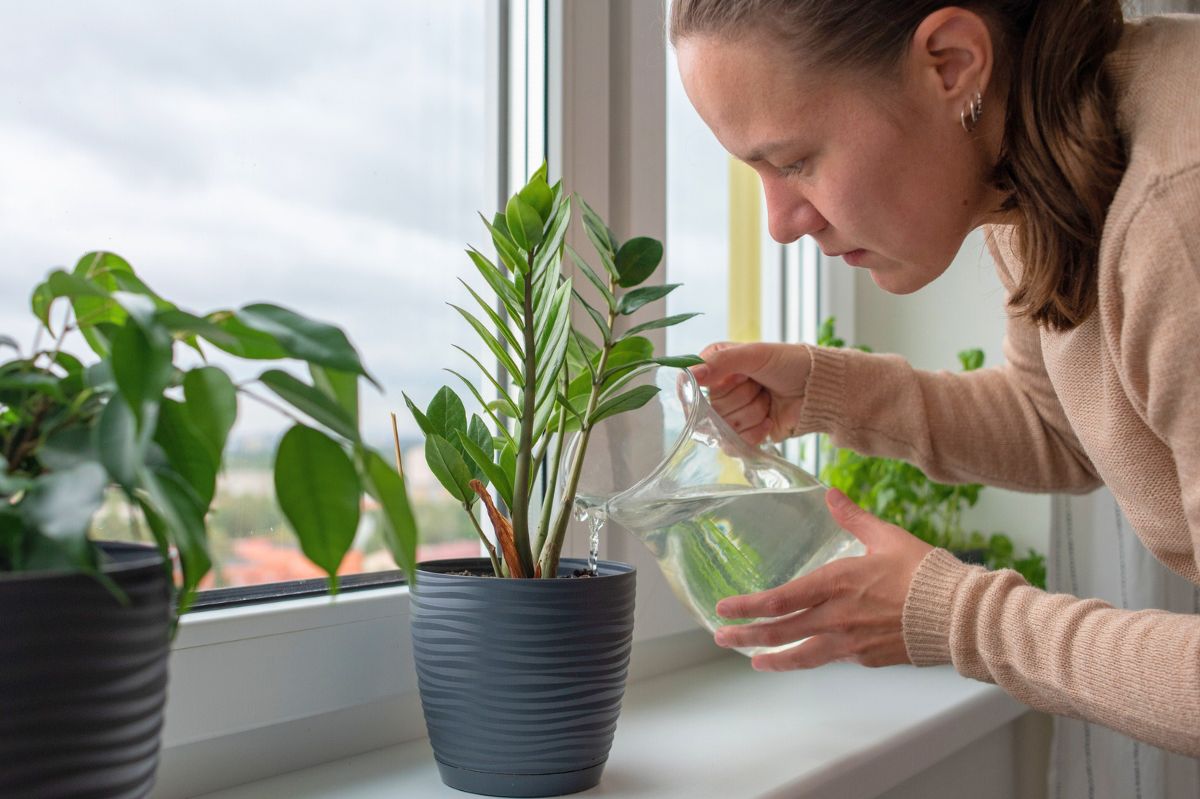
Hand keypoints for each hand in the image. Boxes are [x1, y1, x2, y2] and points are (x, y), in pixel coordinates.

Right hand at [688, 341, 811, 445]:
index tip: (740, 378)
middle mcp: (718, 390)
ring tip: (768, 399)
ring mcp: (730, 414)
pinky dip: (756, 432)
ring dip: (754, 413)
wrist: (817, 389)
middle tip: (761, 386)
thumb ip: (721, 362)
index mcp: (715, 366)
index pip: (690, 385)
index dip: (715, 386)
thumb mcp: (754, 353)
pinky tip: (769, 420)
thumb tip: (691, 375)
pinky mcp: (743, 435)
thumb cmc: (788, 363)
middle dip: (743, 398)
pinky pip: (734, 444)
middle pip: (711, 409)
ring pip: (724, 427)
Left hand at [712, 488, 933, 670]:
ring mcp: (852, 642)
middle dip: (747, 635)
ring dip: (773, 658)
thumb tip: (831, 494)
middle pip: (782, 632)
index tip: (724, 608)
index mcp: (837, 583)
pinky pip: (833, 658)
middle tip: (721, 636)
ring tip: (753, 661)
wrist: (960, 615)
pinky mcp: (868, 657)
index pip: (781, 599)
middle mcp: (838, 617)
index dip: (749, 606)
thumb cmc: (926, 573)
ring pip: (803, 655)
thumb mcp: (886, 536)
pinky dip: (814, 657)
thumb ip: (853, 517)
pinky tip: (805, 655)